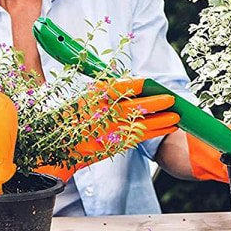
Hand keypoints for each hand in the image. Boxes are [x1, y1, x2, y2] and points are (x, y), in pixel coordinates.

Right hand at [36, 78, 179, 181]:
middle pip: (133, 107)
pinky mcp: (114, 144)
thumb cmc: (68, 121)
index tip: (147, 81)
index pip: (115, 89)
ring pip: (140, 123)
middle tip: (172, 98)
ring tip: (177, 116)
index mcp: (90, 100)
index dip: (133, 85)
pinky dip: (156, 131)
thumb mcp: (82, 100)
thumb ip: (103, 92)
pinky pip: (139, 137)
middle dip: (155, 103)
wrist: (53, 149)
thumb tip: (128, 83)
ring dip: (161, 120)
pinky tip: (169, 127)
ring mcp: (107, 131)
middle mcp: (100, 115)